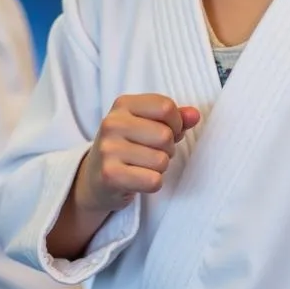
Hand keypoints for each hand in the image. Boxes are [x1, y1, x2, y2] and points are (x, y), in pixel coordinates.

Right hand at [74, 94, 200, 213]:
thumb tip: (194, 115)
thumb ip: (175, 118)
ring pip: (161, 160)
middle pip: (165, 135)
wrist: (94, 177)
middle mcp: (112, 123)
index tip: (166, 132)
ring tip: (143, 165)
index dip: (176, 124)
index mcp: (123, 104)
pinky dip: (152, 183)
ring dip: (160, 168)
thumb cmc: (128, 146)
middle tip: (152, 153)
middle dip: (168, 149)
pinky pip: (153, 180)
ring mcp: (108, 149)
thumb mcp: (148, 124)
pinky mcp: (110, 175)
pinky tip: (138, 179)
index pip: (166, 107)